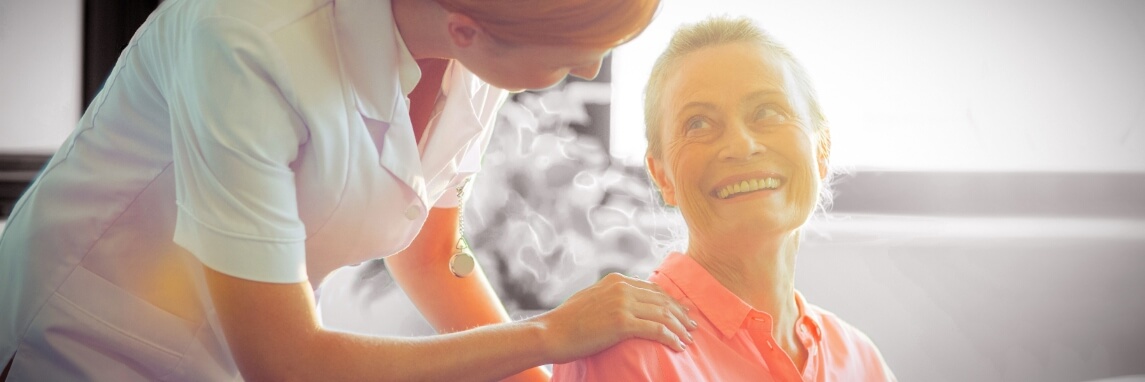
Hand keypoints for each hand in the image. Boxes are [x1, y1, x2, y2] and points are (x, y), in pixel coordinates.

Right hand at [530, 273, 696, 363]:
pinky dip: (671, 338)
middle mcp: (622, 288)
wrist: (553, 332)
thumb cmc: (569, 320)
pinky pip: (656, 329)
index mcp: (617, 280)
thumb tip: (627, 301)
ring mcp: (623, 304)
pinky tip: (678, 345)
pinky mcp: (622, 322)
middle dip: (680, 314)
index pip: (653, 289)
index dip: (671, 302)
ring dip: (679, 328)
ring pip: (663, 315)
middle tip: (692, 326)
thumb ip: (611, 296)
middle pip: (662, 301)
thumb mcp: (592, 298)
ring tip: (688, 338)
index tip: (682, 313)